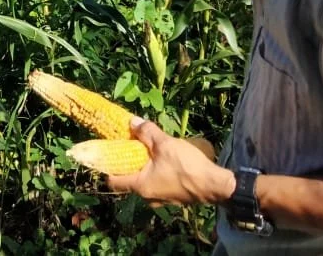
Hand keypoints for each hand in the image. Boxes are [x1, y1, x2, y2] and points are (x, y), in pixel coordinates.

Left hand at [106, 117, 235, 205]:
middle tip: (132, 144)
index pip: (112, 181)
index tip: (111, 150)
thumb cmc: (187, 166)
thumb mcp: (165, 144)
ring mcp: (160, 199)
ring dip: (144, 165)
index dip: (107, 165)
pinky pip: (157, 183)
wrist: (215, 186)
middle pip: (129, 179)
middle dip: (129, 161)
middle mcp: (147, 197)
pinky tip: (165, 159)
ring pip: (144, 180)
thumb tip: (132, 122)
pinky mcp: (172, 197)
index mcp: (140, 186)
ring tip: (151, 149)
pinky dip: (156, 172)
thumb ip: (146, 132)